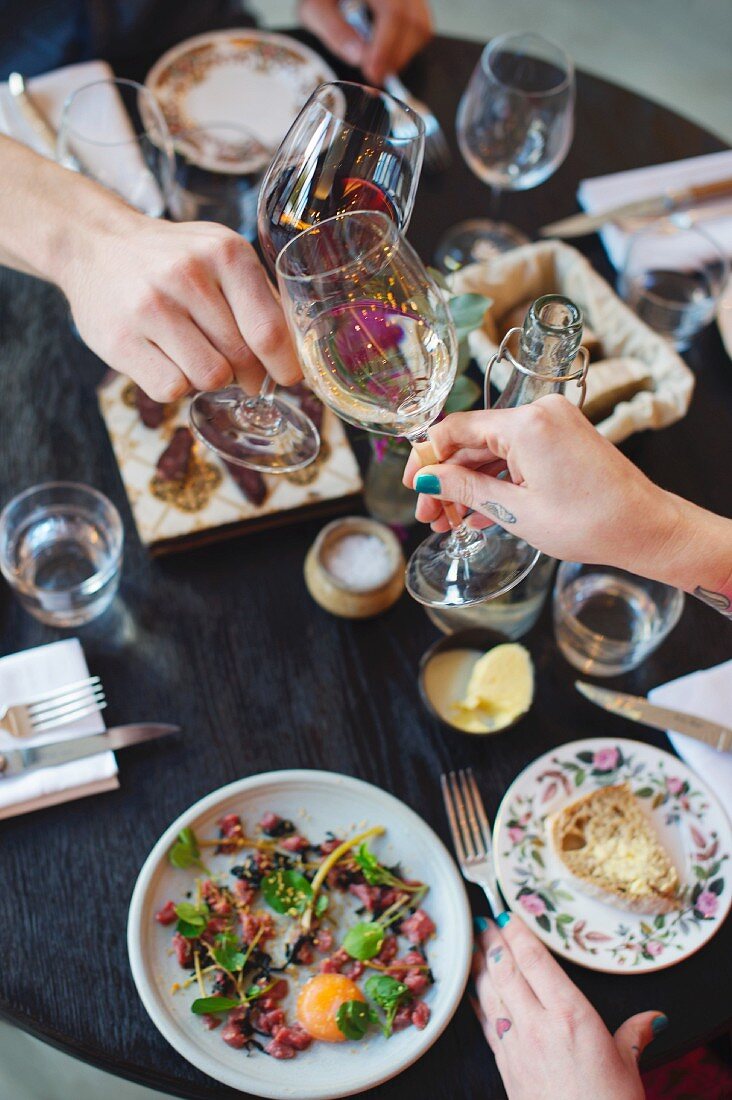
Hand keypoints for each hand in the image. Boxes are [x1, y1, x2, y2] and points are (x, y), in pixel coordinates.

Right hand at [60, 209, 300, 402]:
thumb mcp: (221, 256)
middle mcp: (186, 276)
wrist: (95, 244)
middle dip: (249, 375)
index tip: (288, 378)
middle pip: (241, 359)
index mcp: (224, 253)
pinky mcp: (120, 340)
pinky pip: (171, 389)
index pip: (267, 330)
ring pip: (209, 378)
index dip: (283, 365)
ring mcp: (149, 308)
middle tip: (242, 374)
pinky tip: (169, 361)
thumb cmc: (172, 259)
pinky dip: (177, 385)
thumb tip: (295, 353)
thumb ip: (259, 297)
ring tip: (198, 357)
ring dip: (211, 378)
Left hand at [299, 0, 432, 84]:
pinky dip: (406, 46)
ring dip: (400, 53)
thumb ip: (334, 31)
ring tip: (376, 61)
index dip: (385, 48)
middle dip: (394, 56)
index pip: (394, 13)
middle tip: (373, 74)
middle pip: (414, 23)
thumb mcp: (315, 8)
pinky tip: (385, 50)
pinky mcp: (414, 3)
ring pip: (421, 27)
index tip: (372, 73)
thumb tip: (359, 57)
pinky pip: (421, 27)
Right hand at [402, 395, 680, 577]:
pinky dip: (496, 480)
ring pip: (493, 450)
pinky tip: (477, 512)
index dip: (427, 458)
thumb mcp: (516, 511)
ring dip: (470, 484)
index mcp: (525, 423)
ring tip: (450, 522)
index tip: (413, 486)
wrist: (646, 528)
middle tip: (430, 516)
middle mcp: (538, 413)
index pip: (455, 429)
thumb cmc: (589, 522)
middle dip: (448, 480)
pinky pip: (516, 454)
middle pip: (472, 441)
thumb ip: (466, 489)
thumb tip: (429, 479)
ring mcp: (553, 423)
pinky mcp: (563, 438)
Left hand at [471, 913, 665, 1099]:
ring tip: (472, 944)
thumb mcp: (628, 1066)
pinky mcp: (505, 1067)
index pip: (536, 961)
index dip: (518, 933)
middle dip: (492, 942)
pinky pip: (487, 1024)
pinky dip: (477, 1002)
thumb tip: (653, 1019)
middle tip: (483, 919)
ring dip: (480, 967)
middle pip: (507, 971)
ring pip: (490, 994)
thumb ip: (634, 1034)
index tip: (507, 914)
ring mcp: (517, 1046)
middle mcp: (537, 1025)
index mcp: (570, 1015)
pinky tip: (472, 991)